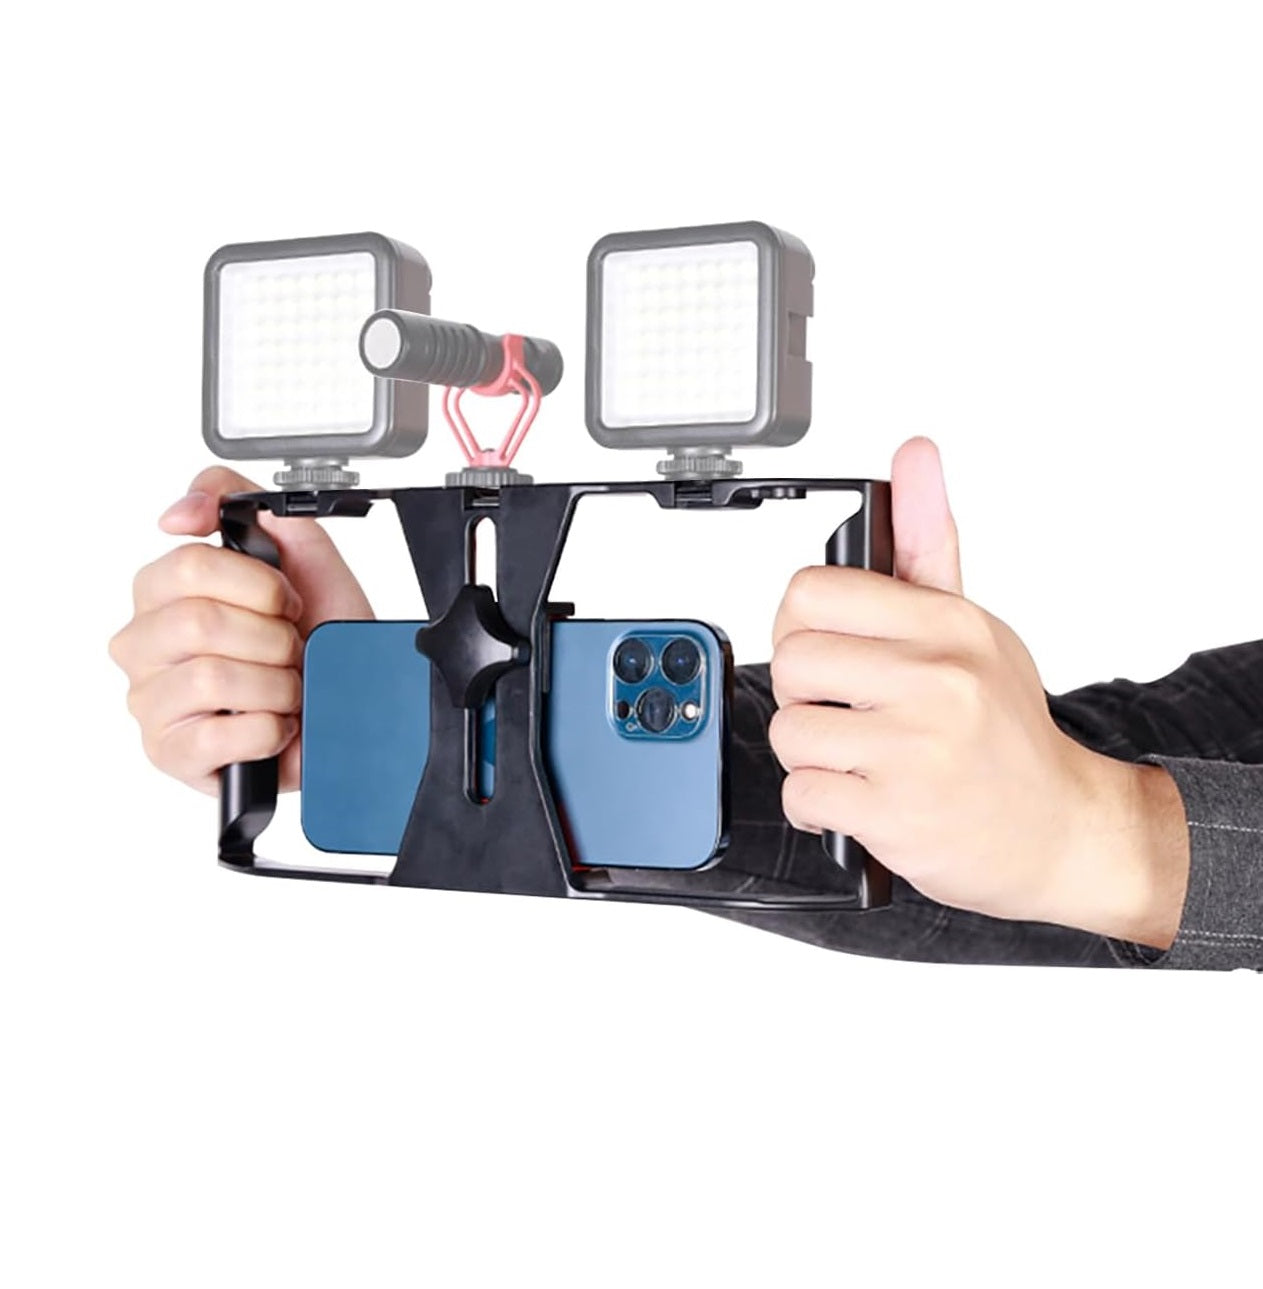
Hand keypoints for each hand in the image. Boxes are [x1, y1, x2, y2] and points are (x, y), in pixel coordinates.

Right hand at [109, 467, 373, 794]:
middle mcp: (145, 646)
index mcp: (162, 594)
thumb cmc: (319, 635)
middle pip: (198, 621)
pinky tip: (278, 725)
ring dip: (276, 683)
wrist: (353, 705)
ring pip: (211, 677)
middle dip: (271, 636)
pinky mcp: (173, 753)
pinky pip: (223, 733)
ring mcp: (152, 702)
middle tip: (290, 649)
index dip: (258, 585)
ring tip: (287, 689)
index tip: (286, 601)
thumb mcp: (299, 552)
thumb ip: (243, 504)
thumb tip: (178, 511)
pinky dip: (271, 728)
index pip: (188, 566)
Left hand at [767, 437, 1188, 948]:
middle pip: (791, 661)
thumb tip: (914, 456)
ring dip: (809, 753)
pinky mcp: (896, 813)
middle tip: (841, 710)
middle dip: (803, 692)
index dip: (801, 624)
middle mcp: (937, 680)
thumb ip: (928, 543)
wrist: (1060, 829)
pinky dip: (816, 805)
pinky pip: (801, 793)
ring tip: (856, 757)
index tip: (824, 648)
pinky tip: (855, 798)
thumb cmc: (1005, 730)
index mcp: (948, 624)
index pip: (812, 592)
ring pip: (790, 730)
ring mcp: (917, 749)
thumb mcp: (974, 627)